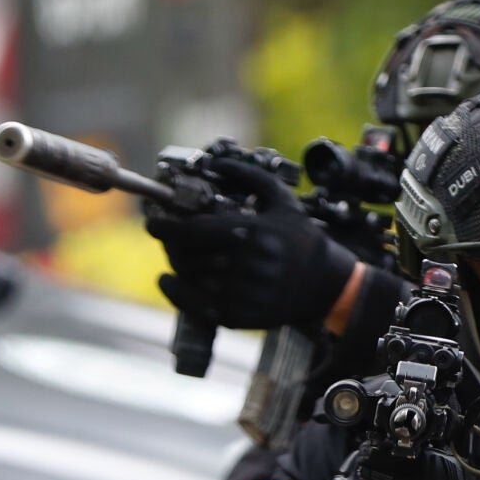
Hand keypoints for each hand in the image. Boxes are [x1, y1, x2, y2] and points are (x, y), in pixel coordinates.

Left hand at [145, 156, 356, 329]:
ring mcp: (242, 293)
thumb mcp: (284, 200)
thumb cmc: (302, 238)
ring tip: (177, 254)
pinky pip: (194, 305)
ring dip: (176, 264)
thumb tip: (218, 163)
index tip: (152, 222)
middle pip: (186, 254)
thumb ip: (250, 176)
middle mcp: (246, 265)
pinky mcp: (240, 316)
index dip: (165, 226)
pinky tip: (168, 280)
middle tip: (167, 236)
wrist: (326, 283)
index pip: (192, 231)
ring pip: (189, 277)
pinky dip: (175, 292)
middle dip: (170, 244)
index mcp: (253, 233)